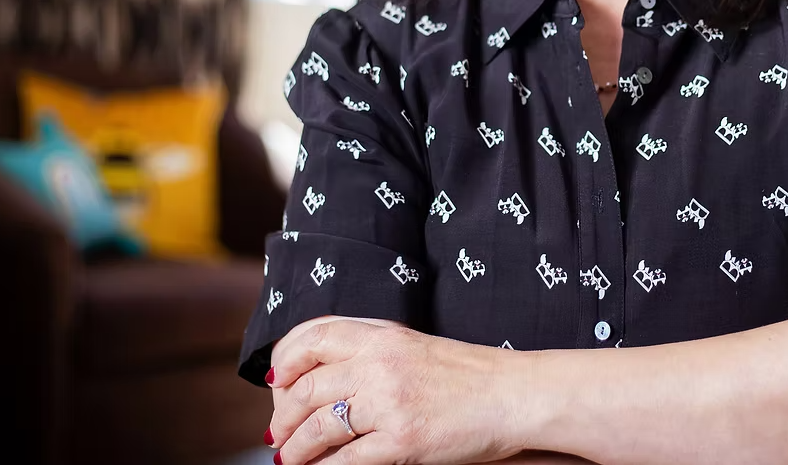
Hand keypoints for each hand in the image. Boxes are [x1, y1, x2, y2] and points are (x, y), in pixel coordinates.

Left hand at [266, 316, 529, 464]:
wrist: (511, 394)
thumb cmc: (467, 372)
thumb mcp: (411, 344)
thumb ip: (368, 349)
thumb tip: (315, 374)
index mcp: (381, 334)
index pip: (311, 337)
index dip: (284, 361)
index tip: (276, 381)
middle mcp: (380, 363)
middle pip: (305, 387)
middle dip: (283, 416)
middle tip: (278, 432)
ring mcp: (390, 403)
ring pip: (318, 427)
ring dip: (296, 448)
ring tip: (290, 457)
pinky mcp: (402, 440)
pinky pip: (346, 460)